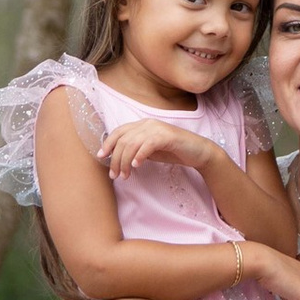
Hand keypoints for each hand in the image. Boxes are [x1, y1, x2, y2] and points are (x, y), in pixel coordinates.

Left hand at [102, 119, 219, 179]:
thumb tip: (116, 158)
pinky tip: (137, 166)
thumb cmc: (173, 151)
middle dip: (116, 159)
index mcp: (142, 125)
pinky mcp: (167, 136)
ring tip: (125, 175)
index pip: (119, 131)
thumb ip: (134, 150)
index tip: (102, 157)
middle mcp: (147, 123)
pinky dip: (140, 155)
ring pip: (132, 143)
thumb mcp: (149, 150)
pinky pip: (148, 144)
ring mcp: (157, 128)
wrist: (197, 152)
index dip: (108, 143)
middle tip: (115, 175)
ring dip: (125, 161)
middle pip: (123, 140)